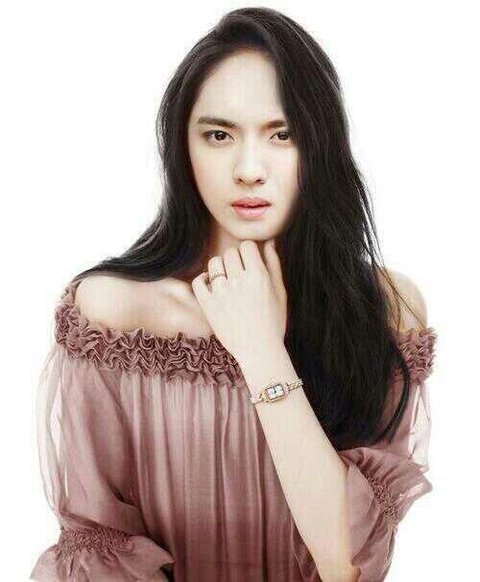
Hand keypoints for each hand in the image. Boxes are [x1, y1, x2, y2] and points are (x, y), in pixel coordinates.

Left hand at [191, 239, 286, 361]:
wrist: (259, 350)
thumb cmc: (274, 322)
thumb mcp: (280, 292)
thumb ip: (274, 265)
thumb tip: (270, 242)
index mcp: (258, 276)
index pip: (247, 246)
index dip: (249, 251)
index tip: (250, 261)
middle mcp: (238, 281)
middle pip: (230, 253)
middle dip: (236, 259)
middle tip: (240, 273)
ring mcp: (221, 293)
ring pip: (214, 264)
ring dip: (220, 267)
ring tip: (227, 279)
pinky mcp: (208, 305)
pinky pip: (198, 281)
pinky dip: (203, 279)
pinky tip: (211, 284)